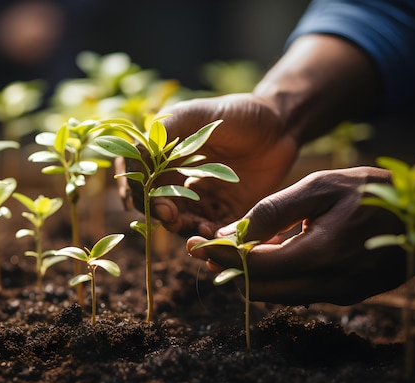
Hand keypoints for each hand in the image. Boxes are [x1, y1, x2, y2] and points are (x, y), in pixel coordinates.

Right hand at [116, 92, 298, 237]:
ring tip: (196, 227)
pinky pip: (214, 231)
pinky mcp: (227, 212)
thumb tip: (133, 159)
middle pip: (158, 207)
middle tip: (172, 216)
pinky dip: (210, 237)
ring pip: (184, 223)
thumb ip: (162, 135)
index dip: (138, 194)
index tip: (147, 196)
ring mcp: (203, 199)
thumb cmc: (237, 113)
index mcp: (165, 159)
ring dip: (185, 229)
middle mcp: (179, 181)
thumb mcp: (195, 115)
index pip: (139, 182)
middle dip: (162, 215)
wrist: (281, 124)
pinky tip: (215, 233)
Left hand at [187, 167, 414, 305]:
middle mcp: (329, 283)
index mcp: (321, 253)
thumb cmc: (375, 192)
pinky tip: (270, 253)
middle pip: (260, 290)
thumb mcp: (322, 186)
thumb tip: (231, 232)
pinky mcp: (346, 295)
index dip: (222, 257)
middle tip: (206, 249)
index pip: (255, 266)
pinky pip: (297, 292)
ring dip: (251, 275)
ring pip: (277, 295)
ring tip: (233, 248)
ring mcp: (339, 294)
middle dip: (230, 270)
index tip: (195, 246)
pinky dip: (276, 276)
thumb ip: (274, 210)